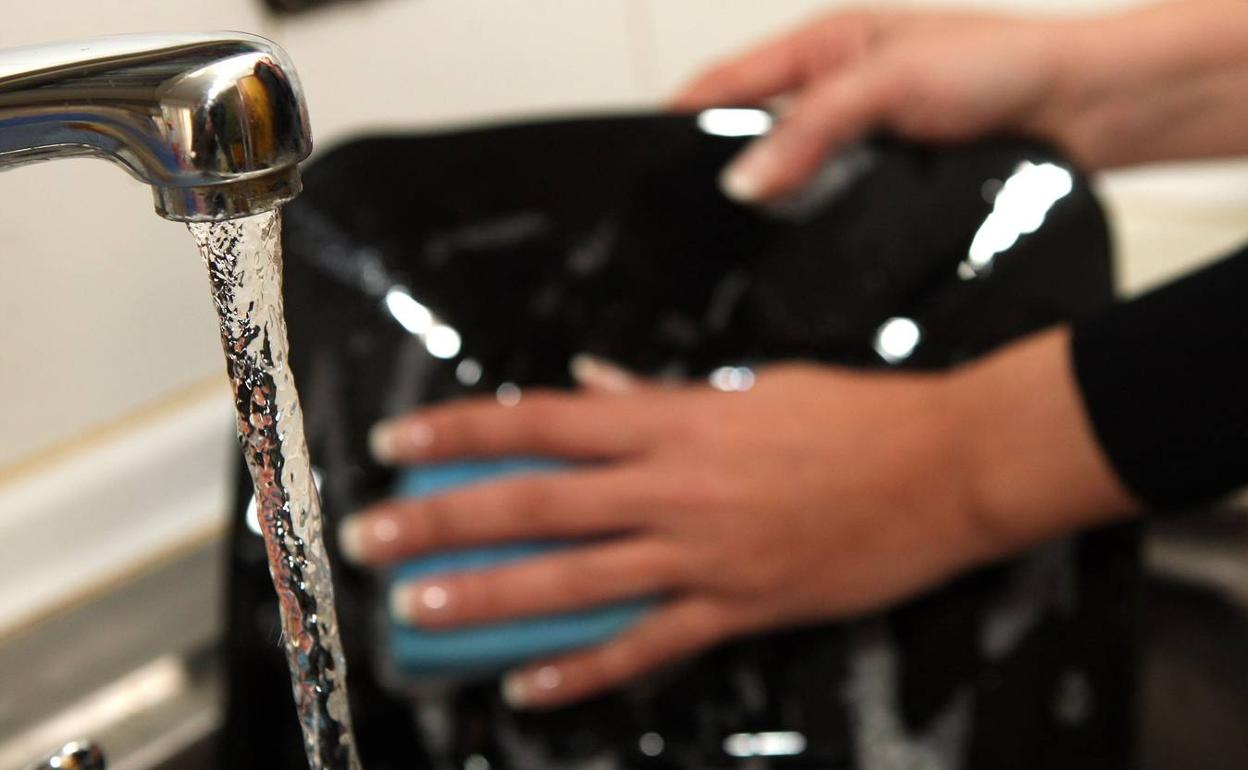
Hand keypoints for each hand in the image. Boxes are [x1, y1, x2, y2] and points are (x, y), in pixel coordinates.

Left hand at [340, 330, 1135, 708]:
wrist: (950, 466)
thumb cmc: (856, 416)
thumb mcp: (755, 387)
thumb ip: (663, 394)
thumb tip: (593, 381)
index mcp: (677, 421)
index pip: (545, 422)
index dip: (465, 431)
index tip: (401, 443)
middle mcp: (676, 487)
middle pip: (537, 503)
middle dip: (445, 521)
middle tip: (372, 539)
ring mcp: (706, 554)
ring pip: (577, 578)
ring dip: (491, 597)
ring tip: (420, 612)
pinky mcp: (743, 607)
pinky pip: (650, 645)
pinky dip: (587, 669)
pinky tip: (530, 687)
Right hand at [674, 1, 1247, 201]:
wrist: (1085, 109)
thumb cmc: (1002, 66)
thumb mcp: (889, 84)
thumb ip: (811, 129)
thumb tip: (744, 180)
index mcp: (822, 46)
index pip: (726, 83)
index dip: (682, 120)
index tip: (646, 166)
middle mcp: (833, 91)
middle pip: (747, 132)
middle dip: (717, 170)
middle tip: (687, 216)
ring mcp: (858, 137)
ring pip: (786, 175)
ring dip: (765, 203)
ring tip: (734, 238)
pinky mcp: (883, 179)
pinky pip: (825, 205)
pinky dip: (806, 224)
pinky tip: (796, 247)